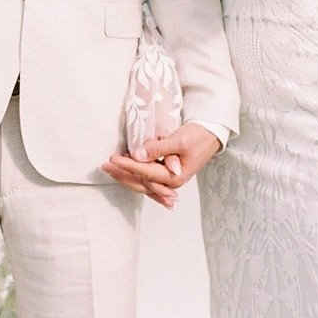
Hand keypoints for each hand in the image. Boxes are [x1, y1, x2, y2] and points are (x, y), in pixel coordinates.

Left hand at [101, 122, 222, 207]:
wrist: (212, 134)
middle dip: (122, 175)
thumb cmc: (198, 136)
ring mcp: (168, 179)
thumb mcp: (178, 140)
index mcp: (175, 177)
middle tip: (105, 165)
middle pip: (141, 182)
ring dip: (125, 175)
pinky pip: (147, 178)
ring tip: (110, 168)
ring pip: (142, 182)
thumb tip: (137, 156)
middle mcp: (171, 182)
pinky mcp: (167, 173)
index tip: (113, 159)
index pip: (145, 172)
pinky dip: (134, 176)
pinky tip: (123, 174)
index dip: (128, 166)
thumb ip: (157, 149)